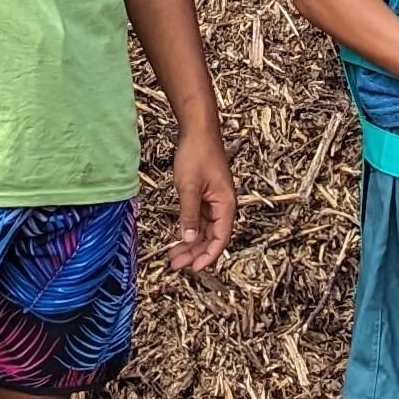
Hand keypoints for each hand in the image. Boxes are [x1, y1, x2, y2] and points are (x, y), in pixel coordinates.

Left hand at [167, 124, 235, 272]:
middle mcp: (223, 205)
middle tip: (175, 264)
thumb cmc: (198, 154)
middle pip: (212, 237)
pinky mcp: (205, 195)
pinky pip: (199, 219)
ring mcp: (214, 201)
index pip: (220, 238)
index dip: (207, 256)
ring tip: (173, 256)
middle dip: (195, 252)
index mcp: (226, 205)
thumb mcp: (189, 187)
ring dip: (190, 243)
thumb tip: (189, 238)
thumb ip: (189, 214)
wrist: (198, 130)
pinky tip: (176, 237)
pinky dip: (188, 229)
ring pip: (204, 230)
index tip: (193, 268)